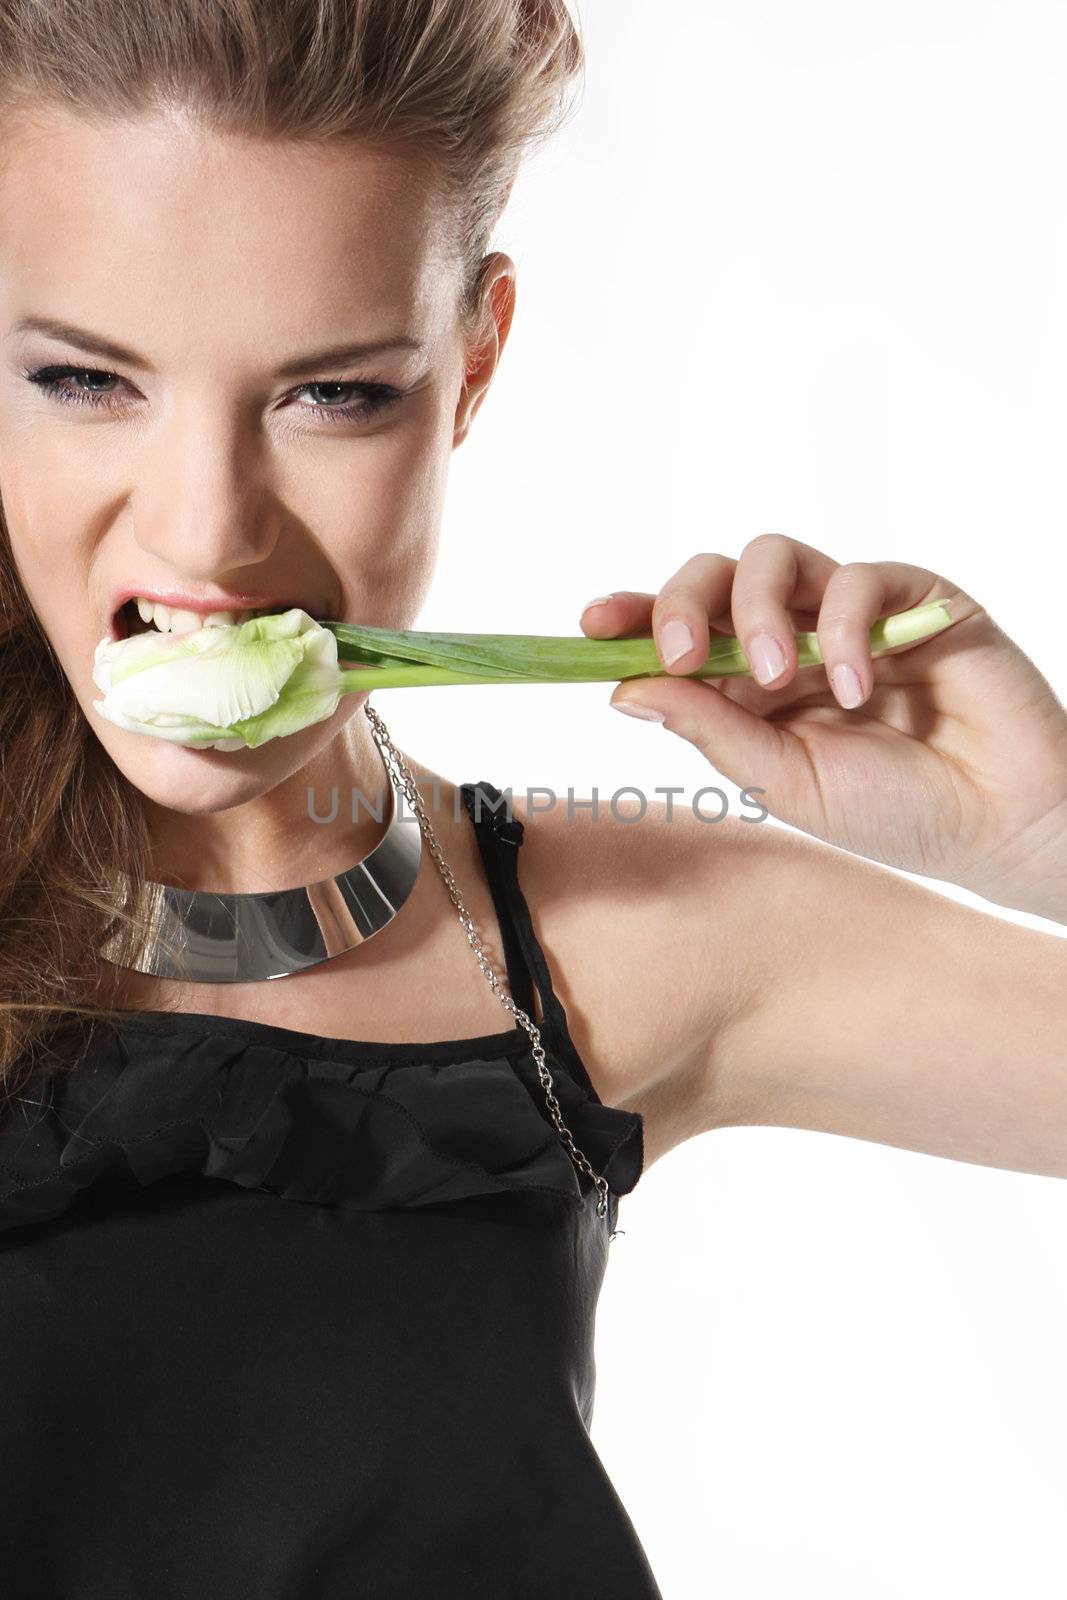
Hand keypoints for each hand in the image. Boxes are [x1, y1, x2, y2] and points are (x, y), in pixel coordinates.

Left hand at [582, 534, 1066, 915]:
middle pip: (718, 576)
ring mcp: (854, 614)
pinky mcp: (916, 599)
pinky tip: (855, 688)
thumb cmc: (894, 812)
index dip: (635, 617)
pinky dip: (846, 629)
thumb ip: (711, 731)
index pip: (683, 630)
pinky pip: (861, 579)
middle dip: (684, 603)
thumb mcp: (784, 781)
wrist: (997, 825)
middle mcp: (797, 637)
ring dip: (759, 609)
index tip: (589, 626)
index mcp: (755, 685)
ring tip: (773, 677)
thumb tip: (623, 690)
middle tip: (681, 654)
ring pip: (778, 558)